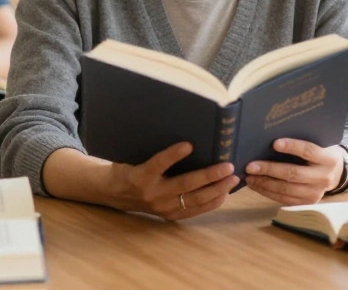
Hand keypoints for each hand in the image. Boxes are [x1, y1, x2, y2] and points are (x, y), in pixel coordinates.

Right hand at [108, 142, 237, 220]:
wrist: (115, 194)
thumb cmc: (128, 168)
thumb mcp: (133, 156)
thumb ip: (154, 151)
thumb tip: (180, 132)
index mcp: (141, 175)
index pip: (158, 164)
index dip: (172, 155)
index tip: (189, 144)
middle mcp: (153, 193)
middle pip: (185, 185)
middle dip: (209, 176)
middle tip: (228, 166)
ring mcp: (162, 207)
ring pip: (194, 200)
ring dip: (216, 190)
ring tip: (232, 179)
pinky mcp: (169, 215)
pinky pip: (194, 211)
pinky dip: (211, 202)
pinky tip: (224, 194)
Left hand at [245, 139, 346, 204]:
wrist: (335, 173)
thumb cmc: (320, 152)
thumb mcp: (319, 143)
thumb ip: (302, 139)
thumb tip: (272, 136)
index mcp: (328, 159)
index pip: (309, 151)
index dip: (293, 147)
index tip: (275, 143)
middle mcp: (323, 178)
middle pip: (293, 174)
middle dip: (270, 169)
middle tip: (251, 165)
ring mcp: (315, 194)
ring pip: (286, 189)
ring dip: (264, 183)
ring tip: (249, 176)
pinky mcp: (306, 203)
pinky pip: (283, 199)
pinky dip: (267, 192)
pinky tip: (255, 184)